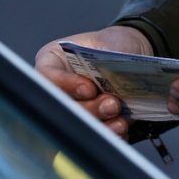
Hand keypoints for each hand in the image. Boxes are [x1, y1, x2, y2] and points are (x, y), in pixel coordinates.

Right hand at [35, 26, 152, 138]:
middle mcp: (58, 87)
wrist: (130, 55)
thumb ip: (106, 61)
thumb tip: (114, 80)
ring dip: (100, 125)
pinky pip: (96, 134)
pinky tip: (122, 127)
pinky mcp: (93, 122)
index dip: (67, 85)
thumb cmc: (113, 46)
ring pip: (78, 124)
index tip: (89, 89)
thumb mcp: (111, 44)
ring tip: (120, 120)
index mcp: (53, 61)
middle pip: (63, 106)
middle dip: (89, 108)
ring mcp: (75, 106)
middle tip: (111, 105)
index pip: (48, 75)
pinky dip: (110, 133)